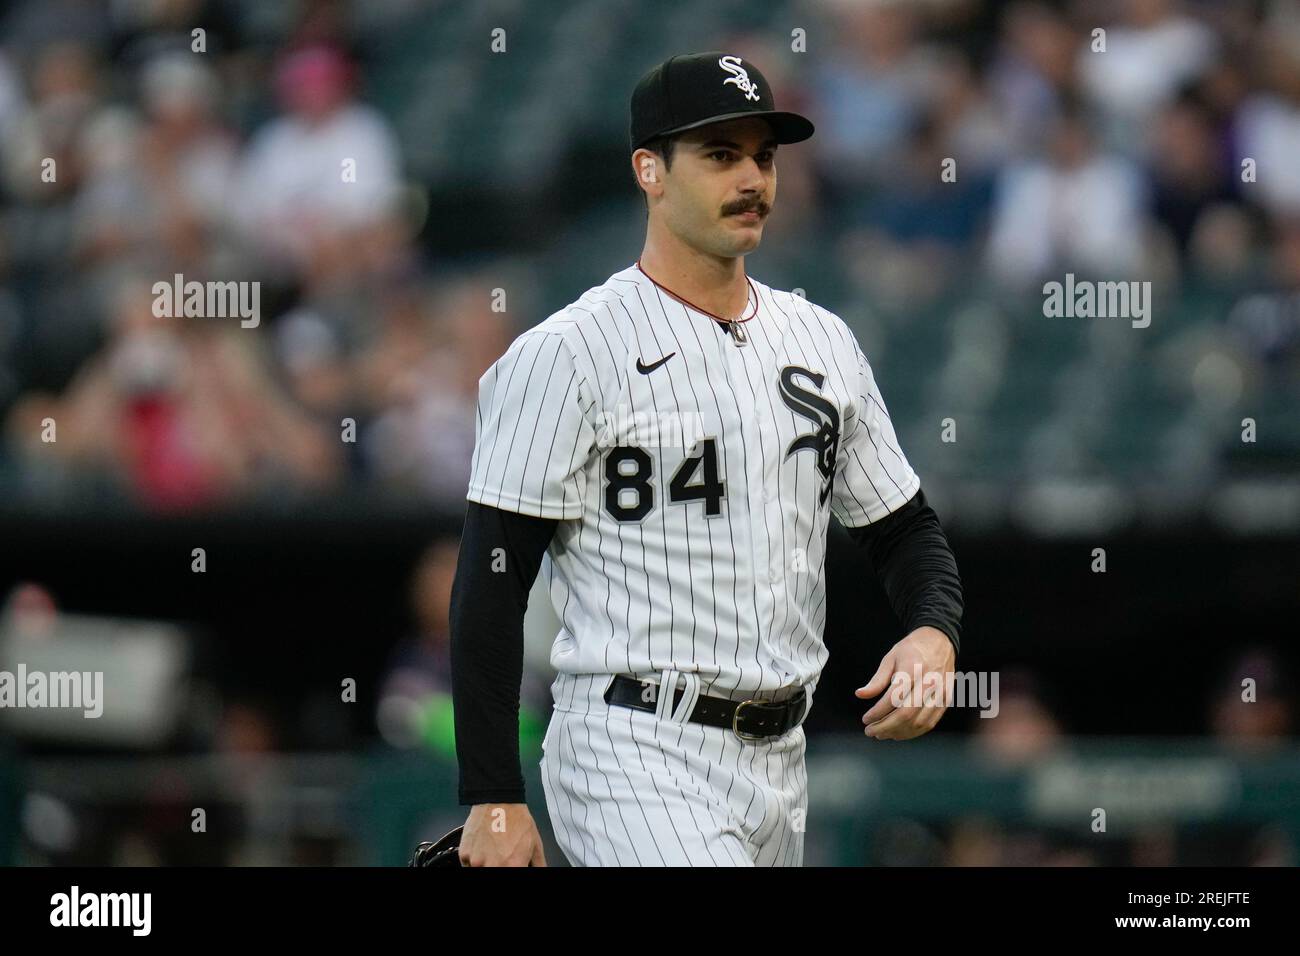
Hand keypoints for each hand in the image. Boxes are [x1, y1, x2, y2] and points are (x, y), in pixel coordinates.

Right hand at [458, 803, 547, 866]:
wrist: (498, 800)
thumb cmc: (517, 820)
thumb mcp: (535, 844)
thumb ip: (539, 865)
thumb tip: (540, 872)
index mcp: (514, 866)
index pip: (511, 878)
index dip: (513, 868)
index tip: (511, 864)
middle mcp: (494, 867)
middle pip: (494, 872)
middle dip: (499, 865)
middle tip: (501, 855)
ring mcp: (477, 862)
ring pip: (480, 870)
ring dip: (485, 864)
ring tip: (492, 850)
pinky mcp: (464, 855)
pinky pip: (468, 864)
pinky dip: (474, 859)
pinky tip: (482, 846)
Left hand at [855, 626, 955, 740]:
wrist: (940, 641)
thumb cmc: (911, 650)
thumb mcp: (890, 658)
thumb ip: (877, 680)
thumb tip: (860, 695)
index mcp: (912, 669)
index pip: (893, 698)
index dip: (877, 712)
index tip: (866, 719)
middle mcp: (929, 682)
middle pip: (906, 713)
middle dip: (885, 726)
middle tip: (870, 731)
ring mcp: (940, 692)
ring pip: (918, 722)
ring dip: (898, 732)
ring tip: (882, 733)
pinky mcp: (946, 700)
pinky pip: (929, 723)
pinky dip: (913, 732)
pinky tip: (899, 732)